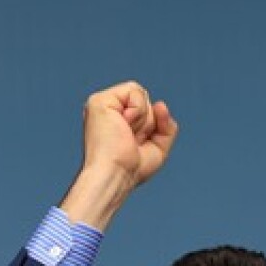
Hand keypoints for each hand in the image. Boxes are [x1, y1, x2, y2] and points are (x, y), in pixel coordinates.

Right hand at [60, 81, 178, 229]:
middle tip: (131, 141)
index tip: (136, 145)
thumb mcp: (158, 147)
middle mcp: (109, 111)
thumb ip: (165, 125)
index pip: (147, 109)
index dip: (151, 127)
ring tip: (126, 135)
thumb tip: (160, 104)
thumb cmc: (132, 169)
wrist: (116, 175)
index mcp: (118, 120)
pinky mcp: (99, 100)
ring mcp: (103, 104)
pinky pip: (134, 90)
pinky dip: (137, 111)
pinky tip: (123, 125)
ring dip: (142, 120)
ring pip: (141, 94)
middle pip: (146, 100)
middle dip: (148, 123)